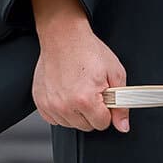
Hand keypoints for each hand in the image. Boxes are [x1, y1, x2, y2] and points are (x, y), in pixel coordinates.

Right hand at [33, 16, 130, 132]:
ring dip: (77, 112)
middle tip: (92, 91)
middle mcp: (65, 105)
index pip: (102, 124)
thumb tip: (123, 125)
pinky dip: (62, 110)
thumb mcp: (115, 73)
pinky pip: (55, 119)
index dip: (107, 110)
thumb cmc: (88, 51)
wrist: (63, 37)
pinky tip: (67, 93)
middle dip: (93, 112)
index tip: (104, 98)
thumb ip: (121, 104)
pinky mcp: (40, 102)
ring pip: (70, 124)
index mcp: (85, 99)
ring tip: (79, 90)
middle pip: (86, 126)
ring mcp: (51, 105)